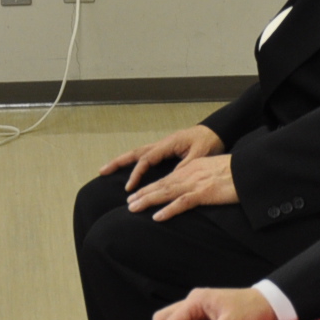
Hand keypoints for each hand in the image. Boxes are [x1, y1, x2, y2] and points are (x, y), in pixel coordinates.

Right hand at [99, 124, 223, 190]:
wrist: (217, 131)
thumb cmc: (210, 142)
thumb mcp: (200, 155)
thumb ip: (185, 166)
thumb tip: (170, 179)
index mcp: (168, 144)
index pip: (146, 159)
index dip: (136, 173)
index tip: (129, 187)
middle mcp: (162, 144)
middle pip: (135, 153)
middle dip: (118, 162)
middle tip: (102, 170)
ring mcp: (163, 146)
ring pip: (138, 153)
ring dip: (123, 161)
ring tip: (107, 169)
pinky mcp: (166, 150)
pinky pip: (146, 156)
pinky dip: (135, 163)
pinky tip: (129, 170)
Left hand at [128, 153, 237, 220]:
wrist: (248, 170)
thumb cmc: (235, 172)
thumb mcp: (213, 171)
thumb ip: (200, 178)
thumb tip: (193, 189)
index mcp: (191, 168)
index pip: (166, 179)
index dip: (150, 187)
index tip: (137, 194)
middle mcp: (189, 174)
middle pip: (161, 185)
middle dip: (143, 194)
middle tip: (129, 203)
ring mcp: (195, 183)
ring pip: (166, 192)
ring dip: (148, 201)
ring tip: (133, 208)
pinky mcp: (204, 193)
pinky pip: (182, 203)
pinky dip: (169, 210)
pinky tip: (157, 217)